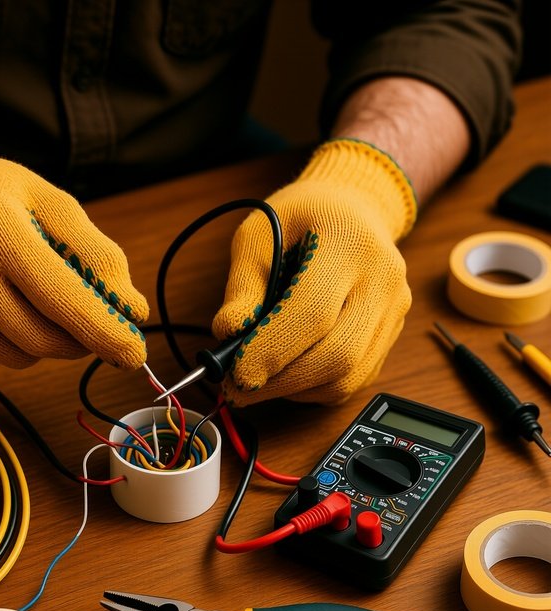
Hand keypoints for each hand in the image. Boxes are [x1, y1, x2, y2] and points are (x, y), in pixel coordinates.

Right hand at [0, 119, 147, 368]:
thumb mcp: (46, 199)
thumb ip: (94, 252)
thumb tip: (132, 309)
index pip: (62, 297)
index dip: (104, 332)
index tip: (135, 355)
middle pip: (40, 339)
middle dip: (77, 341)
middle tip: (87, 325)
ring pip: (12, 355)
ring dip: (40, 344)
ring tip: (35, 305)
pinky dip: (3, 345)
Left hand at [212, 139, 416, 404]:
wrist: (353, 208)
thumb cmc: (301, 220)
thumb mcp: (259, 235)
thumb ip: (243, 286)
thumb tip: (229, 334)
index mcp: (348, 244)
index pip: (313, 313)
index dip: (272, 351)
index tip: (235, 374)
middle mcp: (382, 279)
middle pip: (338, 355)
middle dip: (282, 381)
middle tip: (239, 389)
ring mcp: (393, 310)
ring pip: (349, 377)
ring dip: (296, 390)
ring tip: (259, 381)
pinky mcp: (391, 334)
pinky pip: (355, 381)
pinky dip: (315, 389)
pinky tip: (289, 375)